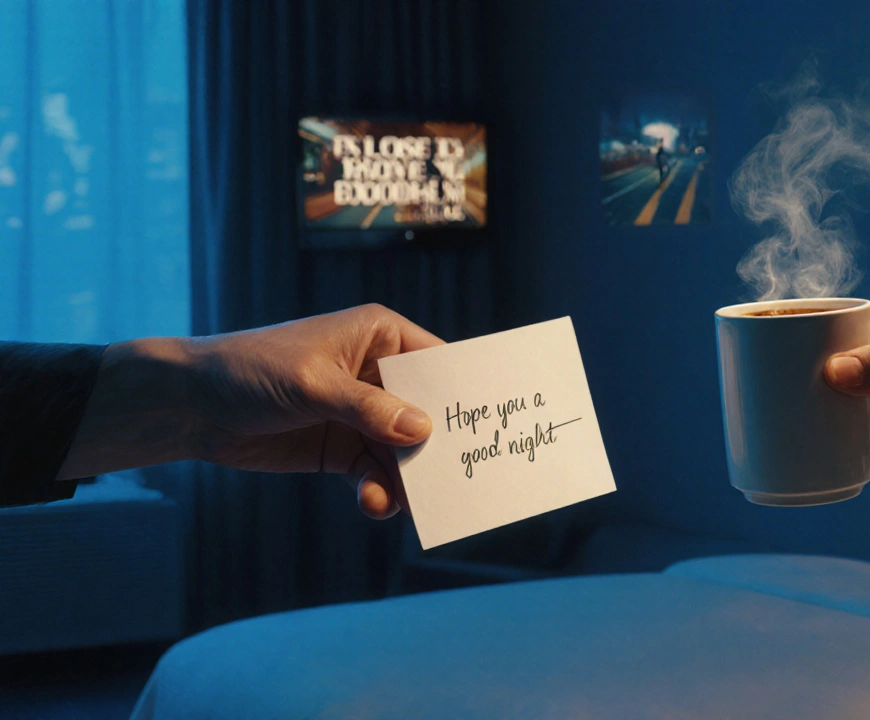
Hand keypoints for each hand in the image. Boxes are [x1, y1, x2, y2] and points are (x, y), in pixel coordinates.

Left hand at [185, 304, 441, 517]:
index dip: (461, 392)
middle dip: (437, 445)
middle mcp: (377, 373)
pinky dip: (380, 489)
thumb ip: (369, 409)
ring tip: (404, 501)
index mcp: (379, 336)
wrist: (190, 405)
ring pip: (403, 449)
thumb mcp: (313, 385)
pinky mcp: (341, 447)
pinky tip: (373, 504)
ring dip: (407, 476)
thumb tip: (424, 430)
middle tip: (457, 476)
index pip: (436, 361)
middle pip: (426, 411)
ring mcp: (361, 413)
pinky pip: (376, 471)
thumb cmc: (250, 371)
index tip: (486, 425)